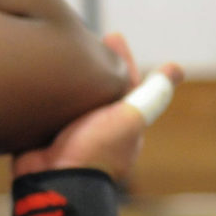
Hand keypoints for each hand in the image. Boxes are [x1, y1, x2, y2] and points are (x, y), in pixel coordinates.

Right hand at [10, 34, 180, 183]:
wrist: (54, 179)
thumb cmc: (96, 149)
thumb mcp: (130, 117)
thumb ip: (152, 93)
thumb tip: (177, 69)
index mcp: (120, 123)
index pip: (125, 83)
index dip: (121, 59)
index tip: (113, 36)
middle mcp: (96, 126)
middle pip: (97, 86)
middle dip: (93, 63)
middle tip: (85, 37)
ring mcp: (69, 130)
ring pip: (70, 95)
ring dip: (66, 74)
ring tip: (60, 48)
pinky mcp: (43, 132)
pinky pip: (45, 105)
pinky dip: (43, 90)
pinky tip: (38, 73)